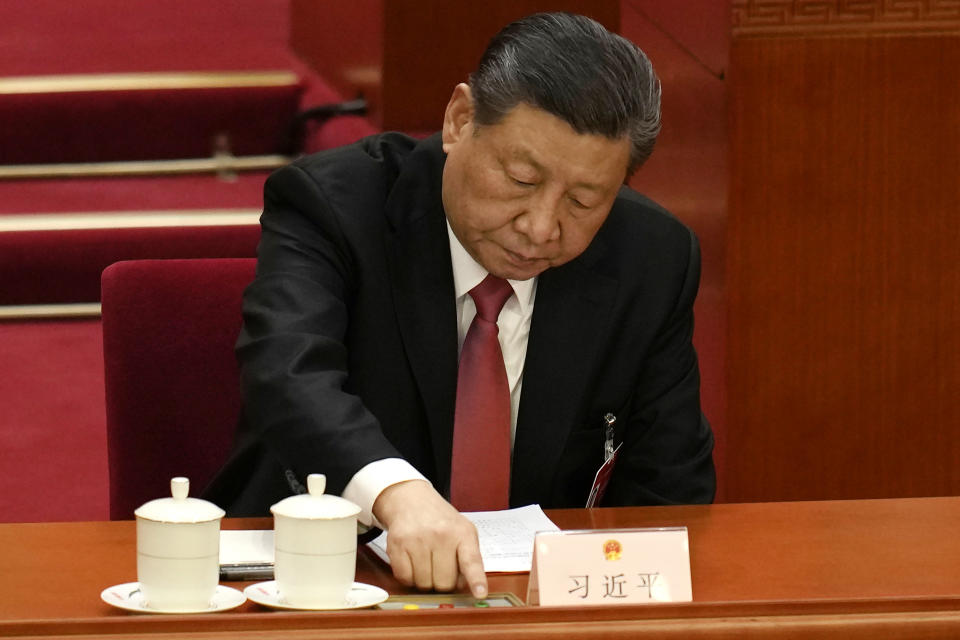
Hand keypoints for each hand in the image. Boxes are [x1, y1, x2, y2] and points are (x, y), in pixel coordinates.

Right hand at [372, 479, 487, 597]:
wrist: (412, 500)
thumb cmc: (441, 521)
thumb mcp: (462, 531)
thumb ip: (469, 558)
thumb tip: (466, 587)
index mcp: (462, 533)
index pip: (471, 560)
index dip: (476, 580)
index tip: (480, 593)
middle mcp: (441, 535)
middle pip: (444, 583)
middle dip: (443, 582)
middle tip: (440, 567)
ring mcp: (418, 539)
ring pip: (423, 584)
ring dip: (425, 580)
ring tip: (426, 561)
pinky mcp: (397, 544)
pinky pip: (404, 578)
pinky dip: (408, 577)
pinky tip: (412, 562)